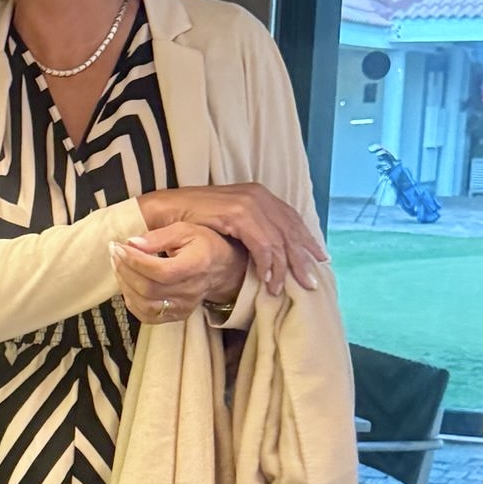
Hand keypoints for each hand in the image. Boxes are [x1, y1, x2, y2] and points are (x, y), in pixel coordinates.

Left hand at [111, 224, 246, 322]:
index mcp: (196, 265)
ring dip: (125, 286)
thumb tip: (132, 243)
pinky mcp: (176, 316)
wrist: (221, 268)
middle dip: (125, 270)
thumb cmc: (202, 245)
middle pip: (149, 289)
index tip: (119, 246)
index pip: (161, 270)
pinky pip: (147, 316)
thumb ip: (158, 237)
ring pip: (145, 305)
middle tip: (114, 253)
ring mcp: (183, 307)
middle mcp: (191, 291)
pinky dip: (131, 301)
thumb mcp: (184, 230)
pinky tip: (126, 284)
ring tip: (118, 266)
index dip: (135, 261)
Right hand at [137, 184, 324, 294]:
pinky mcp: (237, 214)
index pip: (291, 219)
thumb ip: (250, 229)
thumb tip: (269, 251)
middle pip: (290, 230)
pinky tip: (267, 280)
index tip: (319, 260)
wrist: (164, 211)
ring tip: (284, 288)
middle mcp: (258, 195)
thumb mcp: (228, 221)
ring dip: (283, 268)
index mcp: (259, 195)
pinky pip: (262, 244)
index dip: (306, 241)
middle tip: (311, 282)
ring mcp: (248, 203)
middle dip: (302, 259)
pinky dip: (267, 264)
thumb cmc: (192, 219)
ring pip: (279, 240)